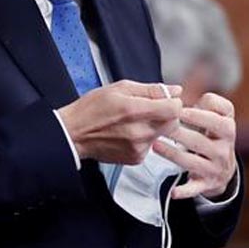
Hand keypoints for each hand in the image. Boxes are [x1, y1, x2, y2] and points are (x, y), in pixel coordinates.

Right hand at [57, 81, 182, 164]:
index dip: (173, 102)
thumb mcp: (120, 89)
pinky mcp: (136, 158)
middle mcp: (139, 132)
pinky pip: (151, 145)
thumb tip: (174, 90)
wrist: (73, 134)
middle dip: (167, 114)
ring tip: (135, 120)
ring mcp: (138, 148)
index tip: (166, 99)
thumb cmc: (91, 110)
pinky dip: (145, 138)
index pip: (174, 109)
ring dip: (156, 126)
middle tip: (151, 109)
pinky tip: (129, 132)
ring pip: (163, 135)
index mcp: (135, 111)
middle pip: (173, 123)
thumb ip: (151, 89)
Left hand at [152, 92, 237, 199]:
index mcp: (228, 130)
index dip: (199, 115)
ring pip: (192, 162)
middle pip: (200, 141)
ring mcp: (215, 168)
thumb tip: (197, 98)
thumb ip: (212, 103)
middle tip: (161, 125)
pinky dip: (184, 191)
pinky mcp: (206, 184)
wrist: (225, 167)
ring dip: (173, 154)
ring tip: (155, 145)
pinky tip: (173, 192)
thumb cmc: (215, 133)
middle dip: (180, 133)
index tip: (180, 110)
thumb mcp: (222, 116)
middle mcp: (224, 150)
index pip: (217, 121)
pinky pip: (195, 188)